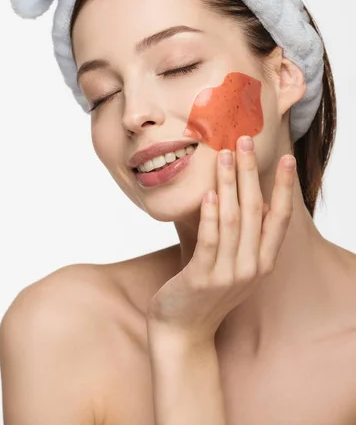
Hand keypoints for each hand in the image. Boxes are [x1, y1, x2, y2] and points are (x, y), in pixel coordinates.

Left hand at [146, 136, 295, 344]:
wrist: (183, 330)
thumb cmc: (207, 289)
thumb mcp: (235, 263)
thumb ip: (246, 236)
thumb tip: (254, 199)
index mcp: (263, 261)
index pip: (279, 218)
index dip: (284, 188)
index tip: (287, 158)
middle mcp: (252, 268)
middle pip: (255, 211)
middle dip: (250, 173)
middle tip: (245, 140)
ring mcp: (228, 275)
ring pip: (232, 220)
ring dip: (229, 184)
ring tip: (224, 155)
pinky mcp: (203, 279)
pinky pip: (210, 241)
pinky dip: (210, 215)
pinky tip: (209, 193)